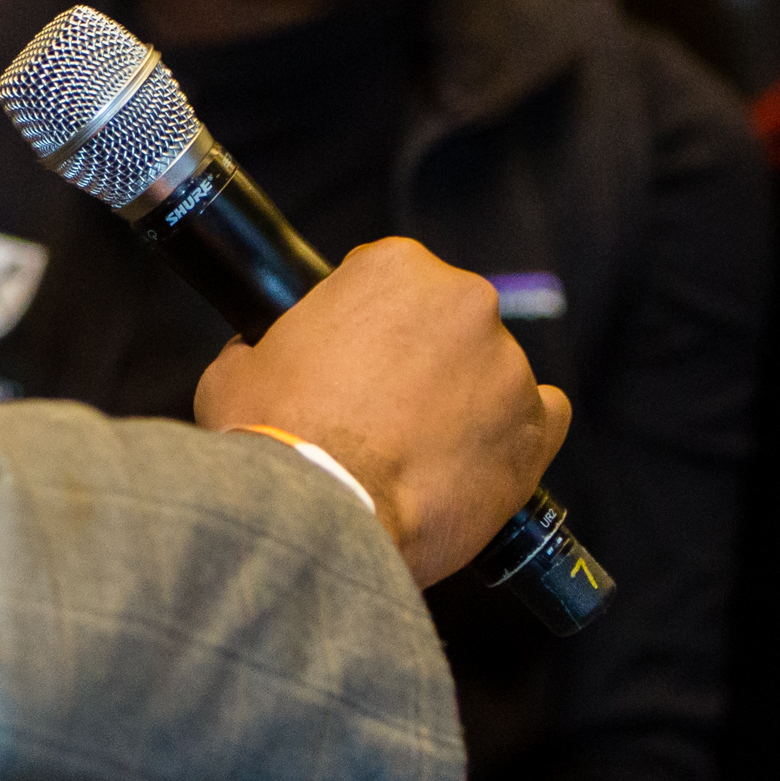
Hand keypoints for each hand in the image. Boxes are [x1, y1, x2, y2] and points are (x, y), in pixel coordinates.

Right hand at [194, 238, 570, 585]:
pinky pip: (541, 416)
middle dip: (422, 355)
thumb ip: (265, 342)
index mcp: (392, 266)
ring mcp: (507, 364)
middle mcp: (462, 300)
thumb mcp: (238, 365)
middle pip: (448, 318)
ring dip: (465, 398)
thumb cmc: (274, 436)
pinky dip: (514, 434)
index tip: (355, 358)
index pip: (390, 277)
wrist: (320, 514)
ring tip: (419, 450)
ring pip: (491, 369)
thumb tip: (262, 351)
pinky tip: (474, 459)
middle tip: (382, 406)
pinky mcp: (536, 428)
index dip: (368, 320)